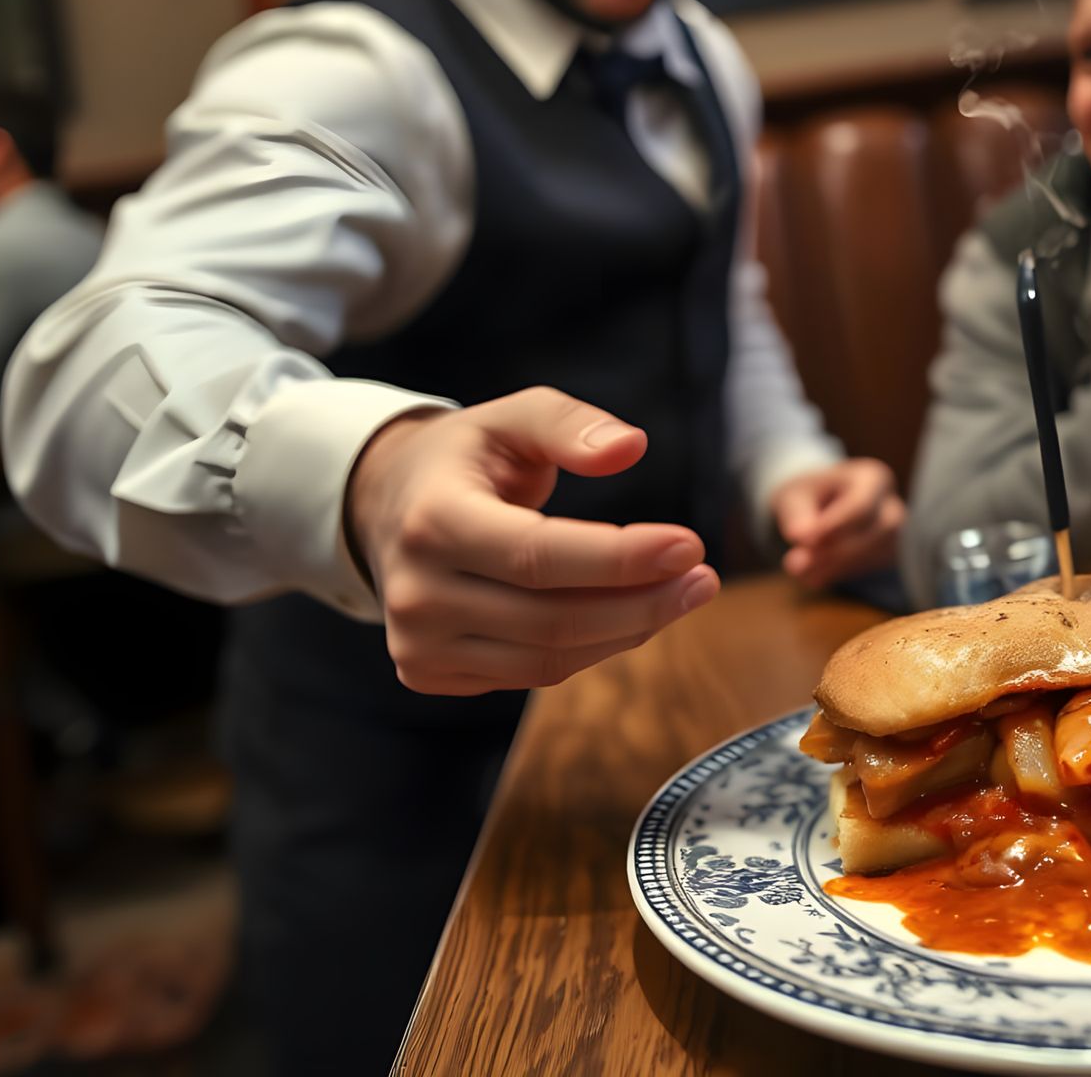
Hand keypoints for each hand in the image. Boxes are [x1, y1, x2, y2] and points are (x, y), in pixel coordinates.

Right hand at [346, 387, 718, 695]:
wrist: (387, 506)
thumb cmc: (465, 458)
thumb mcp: (511, 417)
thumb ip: (570, 425)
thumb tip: (631, 448)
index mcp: (433, 520)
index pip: (537, 556)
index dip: (618, 559)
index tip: (689, 546)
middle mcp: (416, 592)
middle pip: (551, 618)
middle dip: (642, 602)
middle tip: (703, 578)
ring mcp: (417, 643)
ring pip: (546, 659)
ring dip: (627, 631)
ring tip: (681, 595)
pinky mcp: (430, 673)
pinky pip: (531, 674)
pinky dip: (591, 649)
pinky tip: (629, 615)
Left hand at [770, 457, 904, 589]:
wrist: (817, 505)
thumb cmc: (808, 494)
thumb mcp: (795, 495)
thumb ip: (798, 515)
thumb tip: (801, 538)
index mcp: (872, 478)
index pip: (862, 505)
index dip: (835, 526)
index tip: (804, 541)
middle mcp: (890, 504)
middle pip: (881, 529)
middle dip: (840, 550)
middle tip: (797, 564)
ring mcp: (894, 533)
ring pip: (878, 553)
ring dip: (838, 566)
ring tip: (801, 572)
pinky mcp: (886, 556)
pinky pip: (870, 567)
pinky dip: (839, 573)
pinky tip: (813, 576)